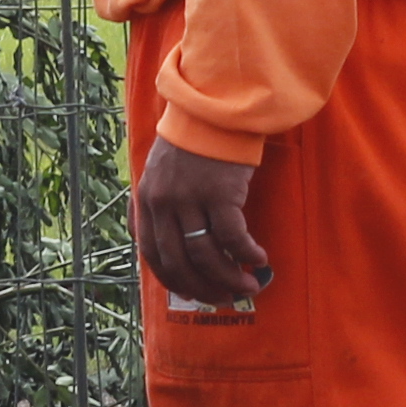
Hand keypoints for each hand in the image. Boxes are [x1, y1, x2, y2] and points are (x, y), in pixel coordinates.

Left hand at [135, 140, 270, 310]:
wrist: (213, 108)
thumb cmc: (192, 143)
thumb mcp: (161, 175)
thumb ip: (159, 207)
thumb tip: (167, 247)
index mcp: (146, 201)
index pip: (152, 255)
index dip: (174, 281)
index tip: (193, 294)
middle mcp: (164, 203)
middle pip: (180, 261)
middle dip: (203, 287)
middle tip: (225, 298)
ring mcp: (190, 199)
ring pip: (206, 255)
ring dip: (228, 277)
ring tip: (249, 285)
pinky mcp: (220, 192)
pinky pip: (232, 236)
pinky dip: (246, 253)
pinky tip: (259, 258)